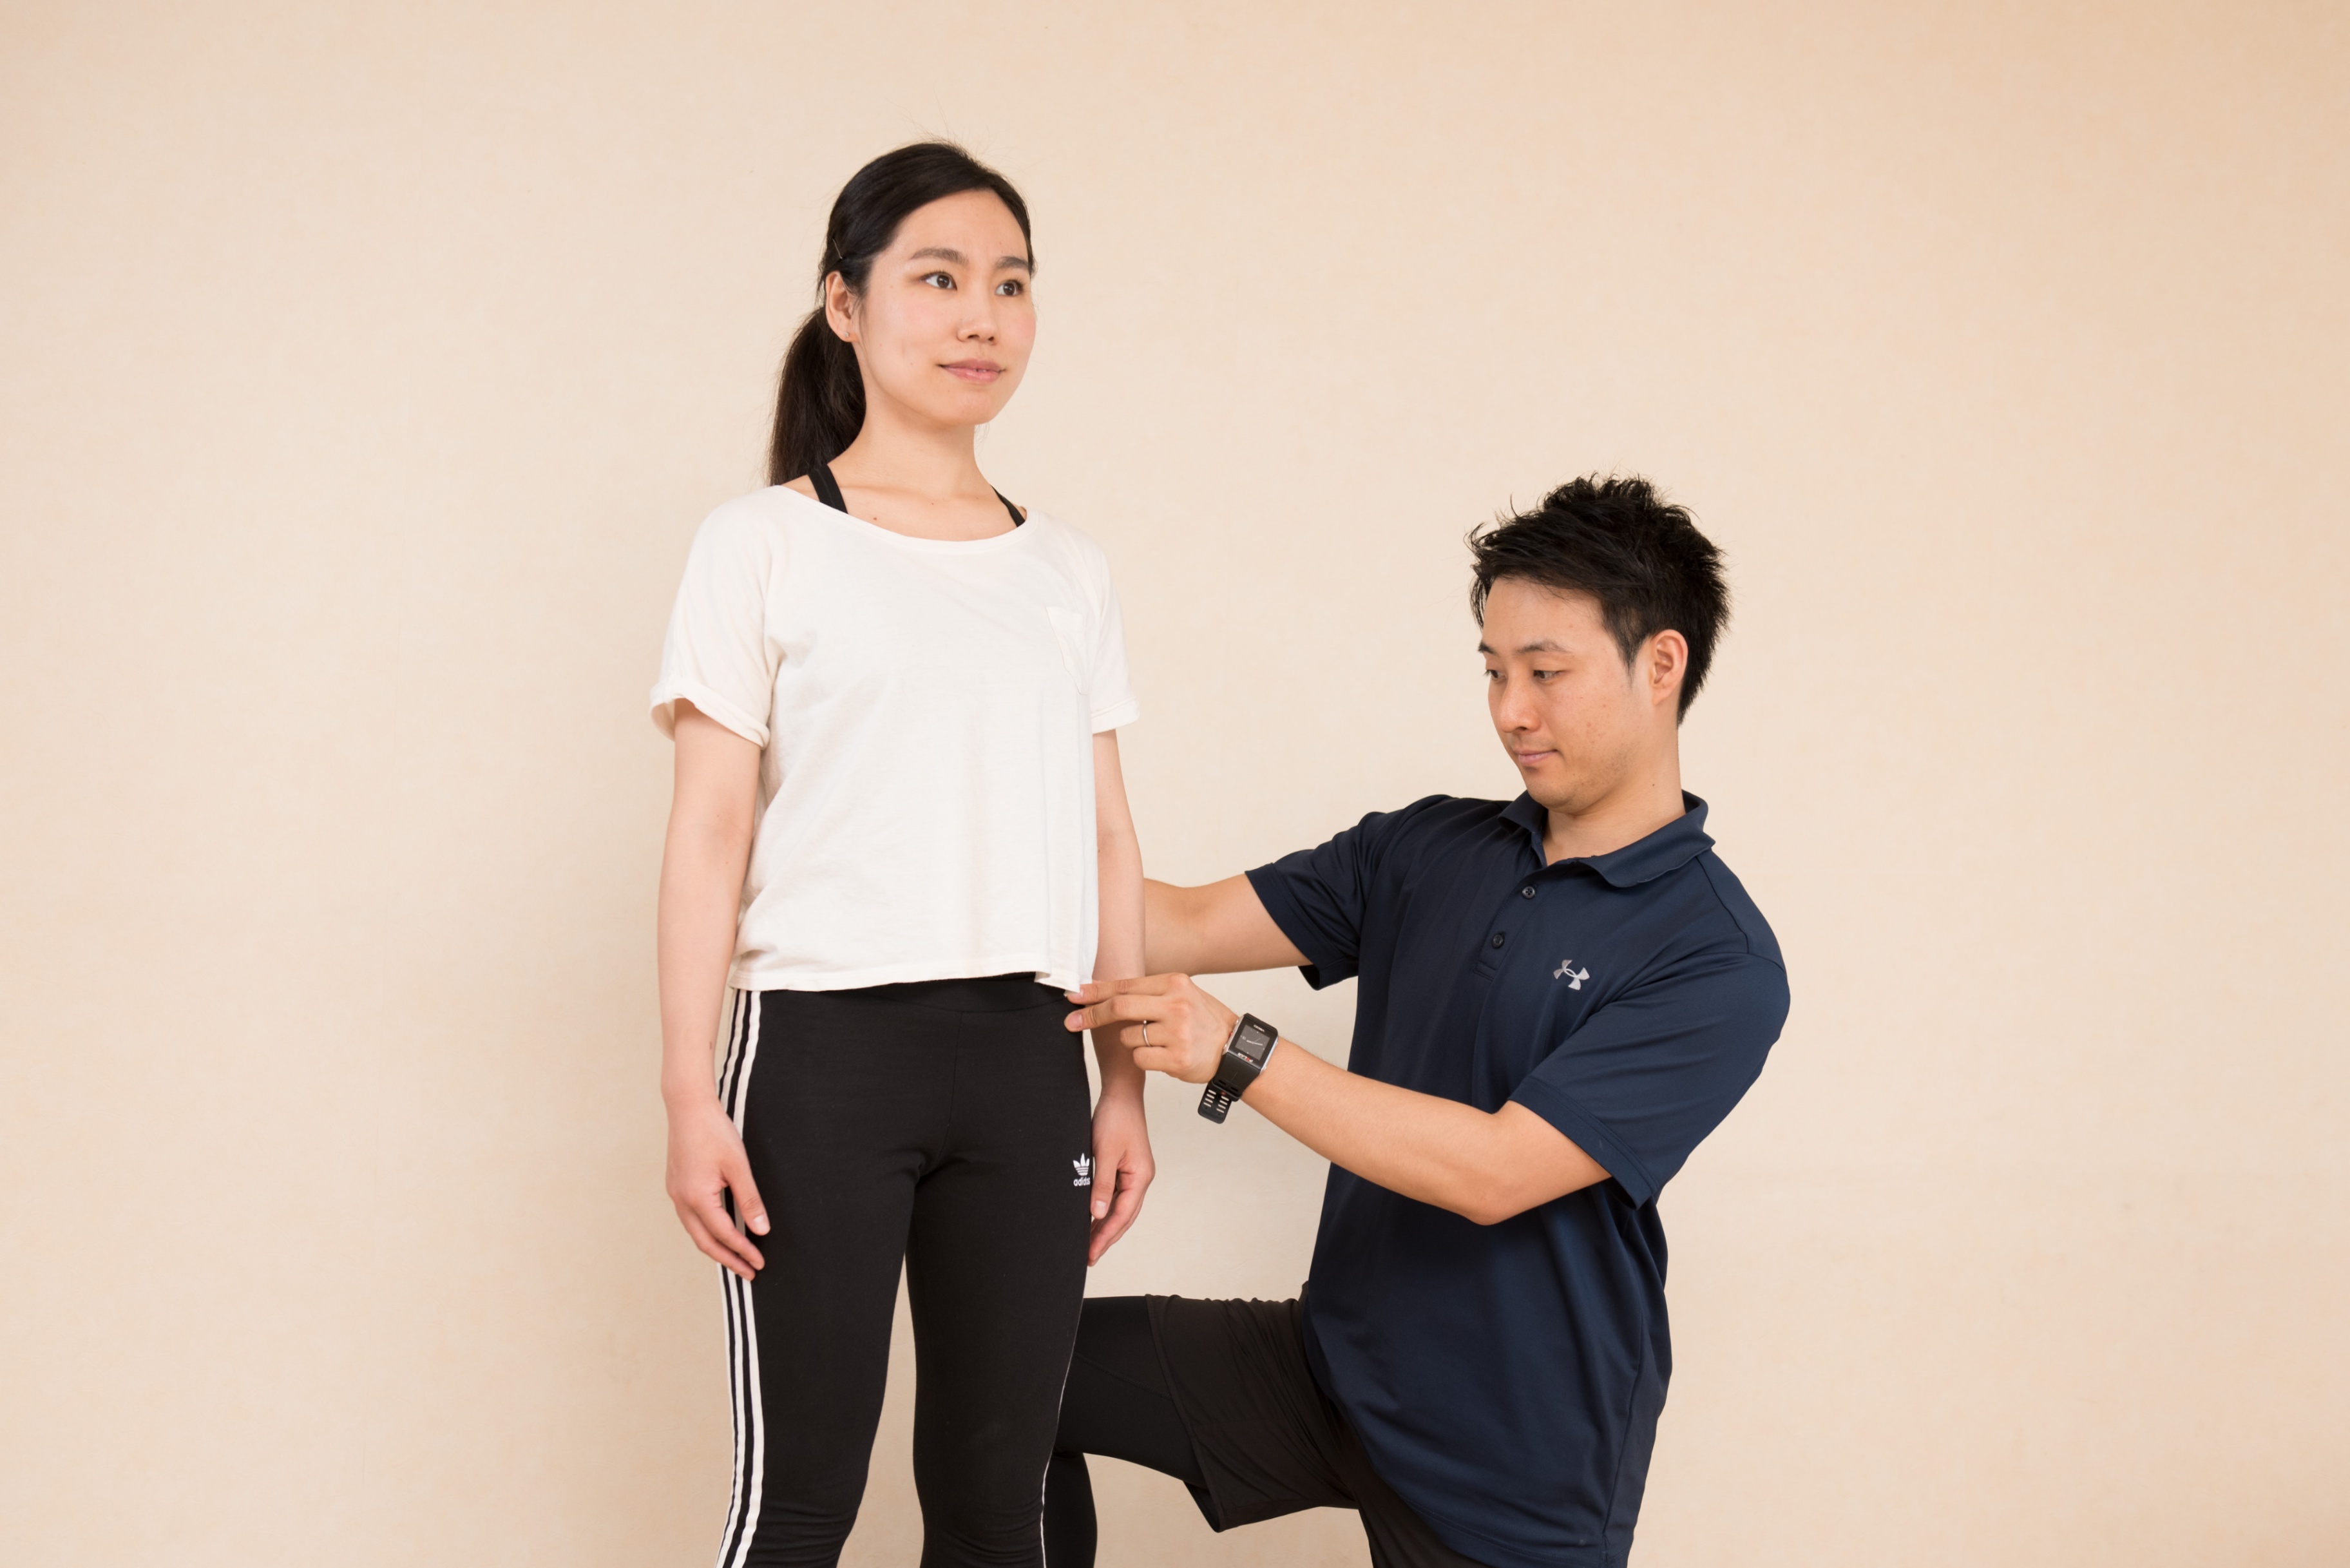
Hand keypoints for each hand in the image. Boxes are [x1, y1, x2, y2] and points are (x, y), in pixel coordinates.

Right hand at [665, 1097, 767, 1280]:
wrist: (688, 1108)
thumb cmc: (714, 1132)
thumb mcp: (738, 1166)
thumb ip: (750, 1199)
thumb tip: (761, 1229)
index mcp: (697, 1197)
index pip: (724, 1235)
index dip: (743, 1251)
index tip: (759, 1264)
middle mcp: (682, 1200)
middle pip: (705, 1242)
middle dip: (728, 1260)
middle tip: (749, 1273)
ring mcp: (676, 1194)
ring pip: (695, 1232)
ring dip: (716, 1248)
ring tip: (736, 1259)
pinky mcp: (676, 1186)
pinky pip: (691, 1219)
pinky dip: (706, 1232)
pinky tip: (719, 1233)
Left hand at [1065, 974, 1238, 1085]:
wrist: (1235, 1051)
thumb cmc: (1204, 1022)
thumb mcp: (1182, 995)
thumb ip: (1149, 993)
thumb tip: (1104, 993)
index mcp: (1175, 984)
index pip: (1126, 985)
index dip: (1095, 991)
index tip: (1075, 996)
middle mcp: (1176, 1005)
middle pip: (1119, 1007)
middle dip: (1091, 1015)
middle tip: (1072, 1021)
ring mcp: (1177, 1033)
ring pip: (1128, 1037)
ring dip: (1133, 1042)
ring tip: (1159, 1042)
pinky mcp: (1176, 1059)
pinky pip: (1139, 1058)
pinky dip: (1145, 1059)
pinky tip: (1165, 1056)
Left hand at [1085, 1093, 1153, 1264]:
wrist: (1120, 1093)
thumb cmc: (1115, 1118)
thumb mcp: (1104, 1152)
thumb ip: (1101, 1184)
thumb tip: (1097, 1213)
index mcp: (1141, 1177)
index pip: (1123, 1215)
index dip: (1106, 1236)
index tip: (1091, 1253)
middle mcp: (1140, 1179)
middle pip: (1124, 1217)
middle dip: (1106, 1237)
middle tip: (1088, 1257)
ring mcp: (1133, 1174)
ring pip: (1119, 1208)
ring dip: (1104, 1226)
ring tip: (1087, 1244)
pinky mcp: (1123, 1168)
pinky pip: (1114, 1196)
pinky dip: (1103, 1210)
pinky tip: (1090, 1219)